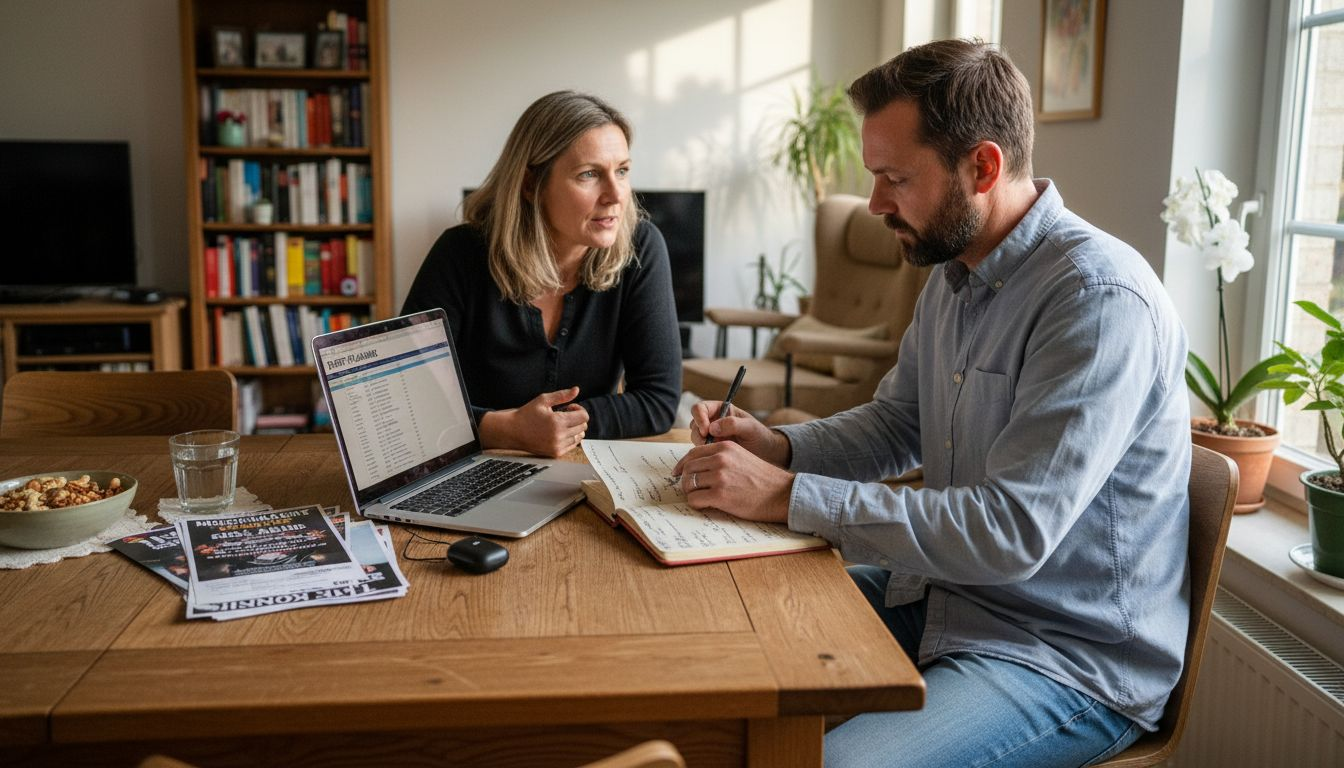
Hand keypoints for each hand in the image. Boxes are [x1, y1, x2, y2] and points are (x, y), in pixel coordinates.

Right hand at [480, 387, 588, 457]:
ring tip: (561, 424)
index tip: (568, 407)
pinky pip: (572, 445)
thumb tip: (577, 389)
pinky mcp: (555, 453)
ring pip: (579, 437)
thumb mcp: (543, 400)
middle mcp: (559, 436)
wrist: (512, 431)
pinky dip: (570, 438)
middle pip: (583, 426)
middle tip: (564, 414)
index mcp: (558, 422)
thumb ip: (562, 395)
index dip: (579, 409)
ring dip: (574, 428)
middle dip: (577, 418)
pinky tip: (559, 432)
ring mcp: (557, 446)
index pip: (584, 416)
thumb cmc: (527, 414)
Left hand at [671, 440, 791, 522]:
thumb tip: (697, 468)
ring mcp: (720, 477)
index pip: (693, 454)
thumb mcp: (741, 457)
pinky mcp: (720, 495)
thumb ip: (721, 458)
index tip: (679, 474)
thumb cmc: (762, 479)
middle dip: (686, 481)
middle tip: (691, 490)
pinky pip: (694, 499)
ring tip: (700, 498)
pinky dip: (696, 504)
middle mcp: (720, 459)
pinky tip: (705, 505)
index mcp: (725, 447)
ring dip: (691, 493)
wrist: (781, 494)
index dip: (683, 466)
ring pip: (688, 484)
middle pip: (688, 469)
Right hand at [688, 400, 790, 466]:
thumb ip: (733, 424)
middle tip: (707, 444)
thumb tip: (712, 428)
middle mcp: (713, 421)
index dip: (699, 417)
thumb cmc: (760, 437)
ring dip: (700, 445)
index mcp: (721, 409)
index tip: (706, 430)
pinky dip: (703, 454)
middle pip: (694, 423)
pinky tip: (713, 458)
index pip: (701, 408)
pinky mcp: (711, 449)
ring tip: (714, 452)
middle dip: (698, 434)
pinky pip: (700, 450)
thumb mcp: (750, 428)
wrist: (766, 454)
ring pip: (695, 437)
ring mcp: (711, 436)